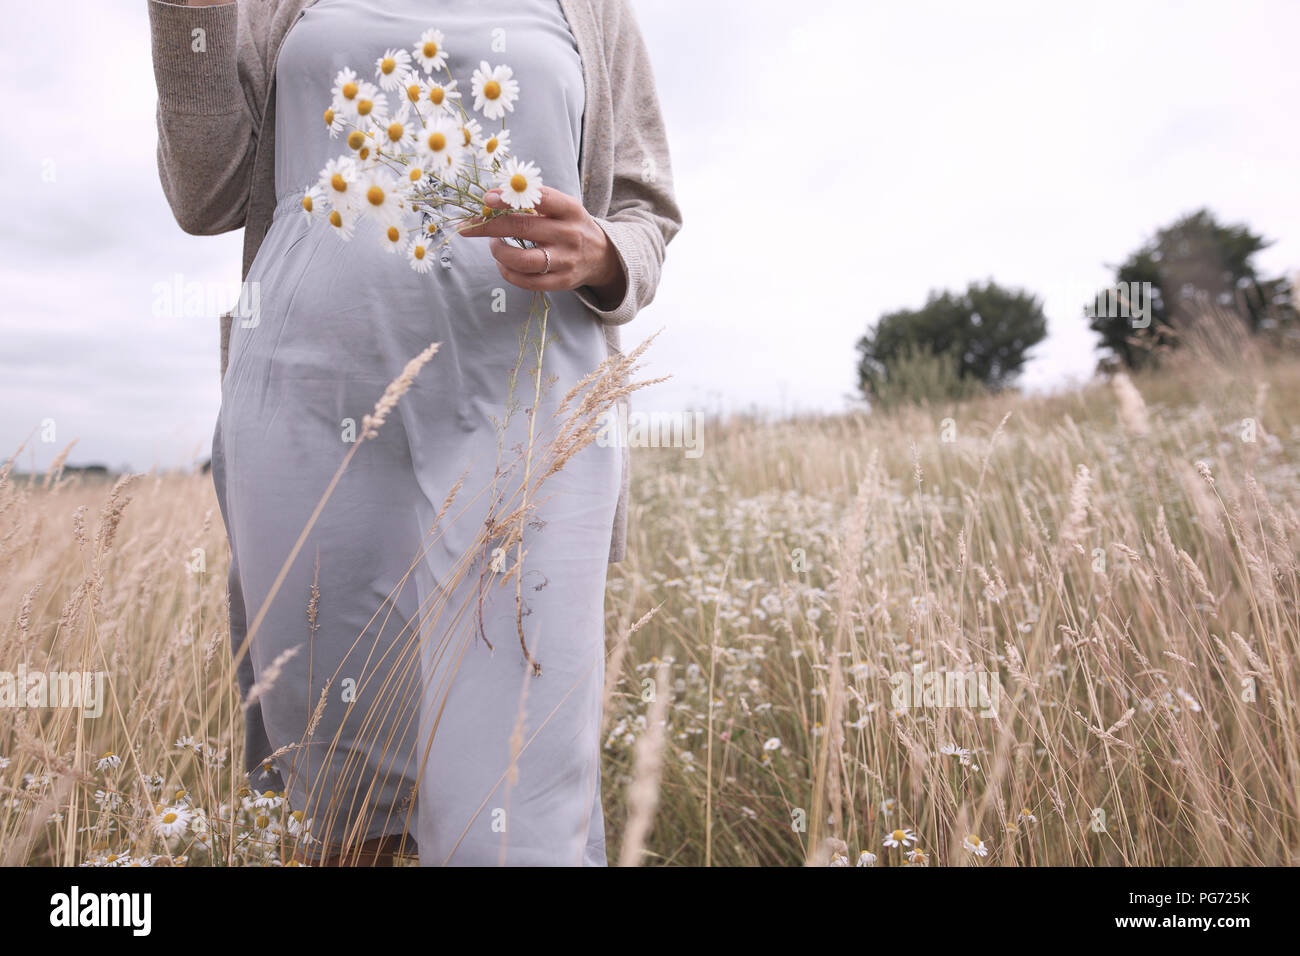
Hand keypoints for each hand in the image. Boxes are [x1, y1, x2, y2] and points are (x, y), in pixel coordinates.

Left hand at [457, 186, 626, 307]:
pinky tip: (502, 264)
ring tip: (494, 245)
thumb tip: (491, 198)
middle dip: (490, 226)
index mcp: (569, 209)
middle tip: (469, 225)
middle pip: (523, 229)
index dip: (509, 199)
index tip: (487, 199)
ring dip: (499, 252)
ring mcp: (566, 260)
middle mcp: (569, 234)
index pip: (539, 199)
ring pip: (522, 260)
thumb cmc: (571, 225)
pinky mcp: (562, 282)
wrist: (602, 256)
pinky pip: (527, 281)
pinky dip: (507, 272)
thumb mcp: (562, 207)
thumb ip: (533, 201)